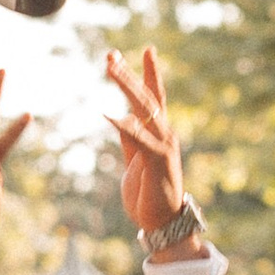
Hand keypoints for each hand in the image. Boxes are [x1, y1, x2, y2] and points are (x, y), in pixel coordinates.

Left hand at [104, 47, 192, 245]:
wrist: (164, 223)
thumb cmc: (149, 193)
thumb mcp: (135, 160)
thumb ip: (130, 138)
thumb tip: (120, 117)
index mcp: (158, 133)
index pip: (151, 97)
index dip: (145, 73)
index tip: (136, 51)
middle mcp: (164, 134)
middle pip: (146, 97)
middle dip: (129, 74)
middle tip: (111, 55)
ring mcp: (163, 146)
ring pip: (145, 110)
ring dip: (127, 87)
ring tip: (111, 69)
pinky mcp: (158, 161)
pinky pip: (141, 140)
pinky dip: (127, 126)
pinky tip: (112, 114)